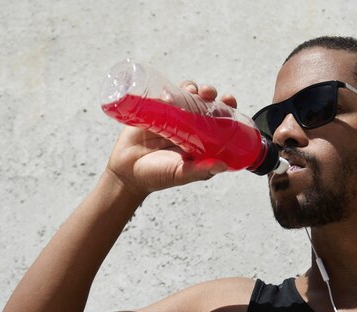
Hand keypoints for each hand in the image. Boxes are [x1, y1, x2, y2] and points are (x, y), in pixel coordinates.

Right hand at [105, 82, 236, 197]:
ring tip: (192, 91)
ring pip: (188, 97)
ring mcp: (174, 118)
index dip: (227, 109)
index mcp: (203, 142)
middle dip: (210, 94)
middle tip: (208, 93)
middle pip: (206, 105)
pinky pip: (166, 96)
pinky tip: (171, 92)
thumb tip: (222, 166)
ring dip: (193, 89)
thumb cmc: (157, 176)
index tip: (229, 100)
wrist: (126, 172)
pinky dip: (171, 90)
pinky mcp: (156, 112)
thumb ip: (200, 171)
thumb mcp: (181, 174)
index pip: (220, 121)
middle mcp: (191, 128)